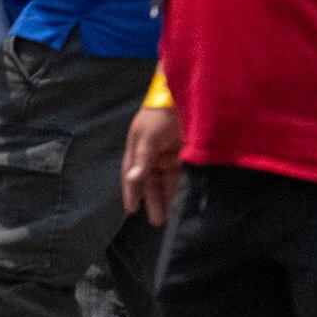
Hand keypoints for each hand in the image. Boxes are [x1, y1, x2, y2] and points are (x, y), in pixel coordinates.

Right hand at [121, 104, 182, 222]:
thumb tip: (132, 179)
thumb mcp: (147, 135)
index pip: (133, 176)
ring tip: (171, 216)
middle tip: (157, 221)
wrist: (183, 95)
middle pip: (151, 183)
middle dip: (154, 201)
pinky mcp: (185, 154)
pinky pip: (182, 175)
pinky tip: (184, 200)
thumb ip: (142, 158)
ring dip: (168, 198)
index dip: (132, 193)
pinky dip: (182, 187)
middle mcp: (153, 156)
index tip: (132, 210)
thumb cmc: (159, 115)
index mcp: (138, 151)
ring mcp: (169, 156)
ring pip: (167, 182)